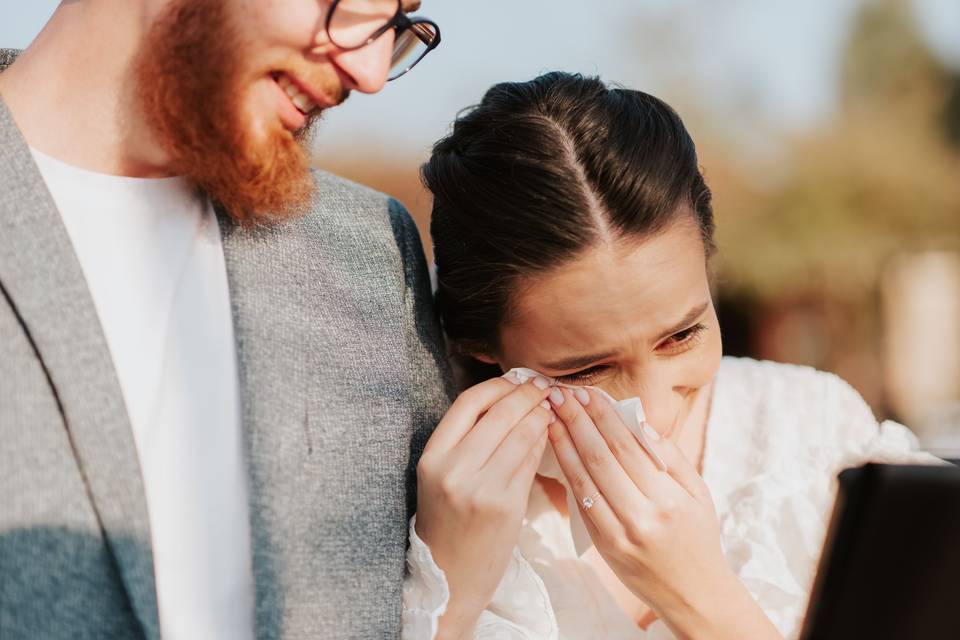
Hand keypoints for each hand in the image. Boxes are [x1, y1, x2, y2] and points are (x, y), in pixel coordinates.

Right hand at [415, 375, 553, 638]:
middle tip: (544, 386)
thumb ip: (466, 440)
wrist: (450, 581)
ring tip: (551, 407)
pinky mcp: (507, 506)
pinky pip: (531, 462)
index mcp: (432, 458)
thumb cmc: (448, 524)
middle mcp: (453, 470)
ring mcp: (481, 489)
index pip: (469, 402)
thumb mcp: (442, 478)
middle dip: (527, 394)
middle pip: (499, 413)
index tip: (516, 380)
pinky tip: (550, 434)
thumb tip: (507, 398)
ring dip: (541, 415)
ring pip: (521, 435)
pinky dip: (544, 442)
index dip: (498, 386)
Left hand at [548, 387, 781, 639]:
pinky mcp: (604, 546)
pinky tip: (557, 450)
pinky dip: (567, 473)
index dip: (603, 416)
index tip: (586, 392)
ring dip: (563, 443)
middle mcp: (642, 516)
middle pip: (601, 458)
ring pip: (584, 479)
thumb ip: (669, 455)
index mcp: (668, 499)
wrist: (694, 594)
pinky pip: (580, 503)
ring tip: (550, 415)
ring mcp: (619, 534)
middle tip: (560, 394)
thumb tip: (638, 421)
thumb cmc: (698, 536)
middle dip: (577, 421)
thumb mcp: (698, 492)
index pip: (627, 446)